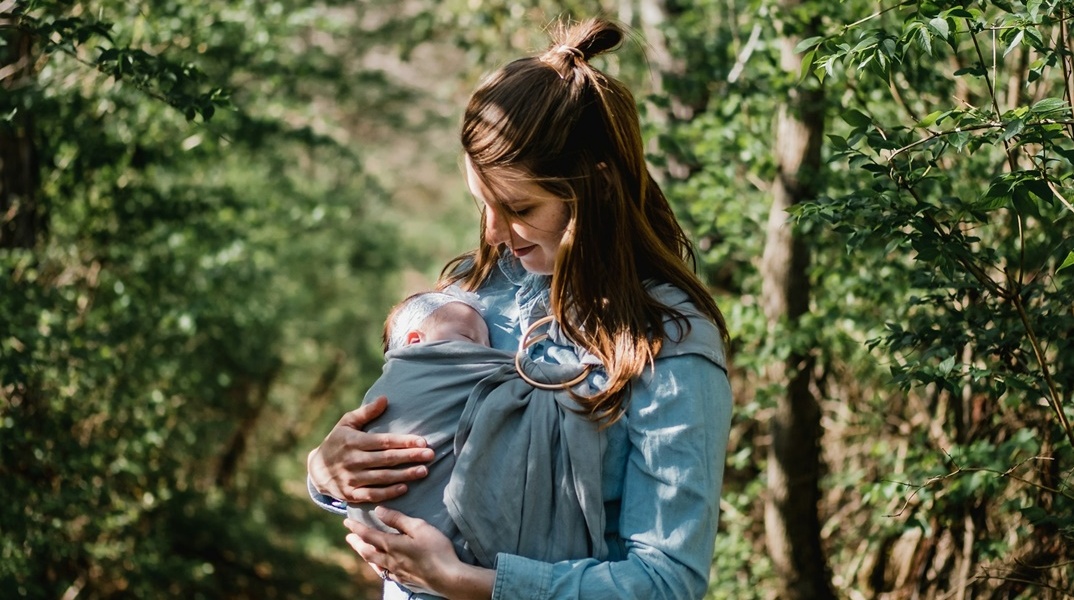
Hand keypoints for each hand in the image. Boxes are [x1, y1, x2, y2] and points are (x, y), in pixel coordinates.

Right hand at [307, 396, 434, 502]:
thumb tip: (385, 398)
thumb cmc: (337, 441)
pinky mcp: (350, 494)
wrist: (316, 470)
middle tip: (431, 455)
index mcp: (353, 442)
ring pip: (382, 478)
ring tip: (424, 471)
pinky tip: (404, 488)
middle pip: (387, 459)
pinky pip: (372, 495)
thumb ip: (366, 412)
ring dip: (405, 475)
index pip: (384, 441)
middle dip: (410, 457)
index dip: (404, 441)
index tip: (423, 441)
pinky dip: (388, 493)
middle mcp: (353, 460)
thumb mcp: (347, 423)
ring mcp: (351, 479)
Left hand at [344, 507, 493, 599]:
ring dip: (365, 555)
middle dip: (356, 543)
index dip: (356, 528)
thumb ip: (397, 519)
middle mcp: (390, 560)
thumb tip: (378, 511)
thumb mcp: (419, 527)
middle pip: (367, 551)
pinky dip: (378, 567)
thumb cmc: (435, 549)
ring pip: (374, 564)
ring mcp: (396, 572)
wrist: (447, 578)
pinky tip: (382, 567)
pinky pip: (385, 573)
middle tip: (348, 537)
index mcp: (391, 545)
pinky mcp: (405, 580)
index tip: (346, 522)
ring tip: (361, 550)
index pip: (368, 535)